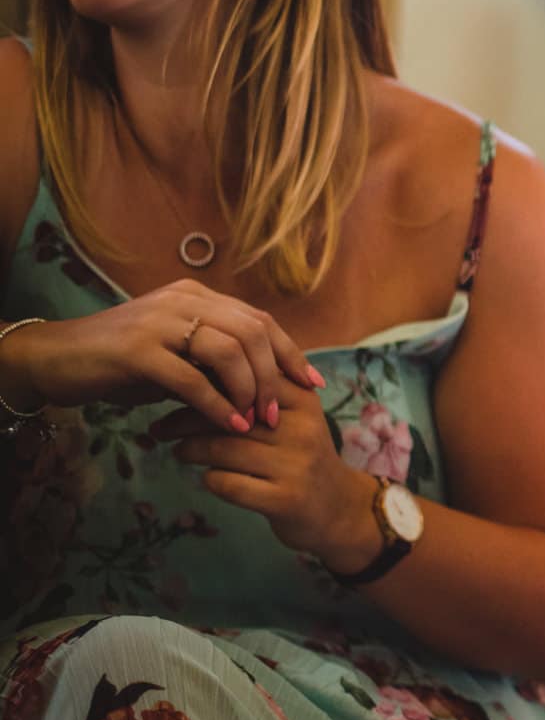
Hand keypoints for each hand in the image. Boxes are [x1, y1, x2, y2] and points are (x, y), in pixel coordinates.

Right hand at [5, 278, 322, 433]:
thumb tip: (263, 383)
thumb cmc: (121, 363)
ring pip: (228, 350)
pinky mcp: (137, 349)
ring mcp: (160, 321)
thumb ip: (214, 360)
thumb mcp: (176, 356)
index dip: (291, 353)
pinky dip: (217, 404)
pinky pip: (192, 377)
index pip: (259, 320)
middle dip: (275, 375)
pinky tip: (230, 424)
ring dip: (249, 389)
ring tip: (256, 420)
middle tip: (279, 412)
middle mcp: (183, 300)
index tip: (313, 384)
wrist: (56, 359)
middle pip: (252, 332)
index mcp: (197, 295)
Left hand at [170, 375, 377, 569]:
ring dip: (189, 450)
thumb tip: (197, 371)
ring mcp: (295, 466)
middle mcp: (303, 429)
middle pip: (228, 415)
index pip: (243, 381)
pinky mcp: (285, 500)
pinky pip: (226, 483)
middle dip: (185, 420)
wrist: (338, 508)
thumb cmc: (301, 457)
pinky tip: (208, 478)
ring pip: (222, 449)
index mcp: (303, 401)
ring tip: (178, 450)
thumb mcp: (293, 418)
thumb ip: (258, 395)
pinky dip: (209, 480)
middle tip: (161, 426)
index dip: (204, 384)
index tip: (177, 391)